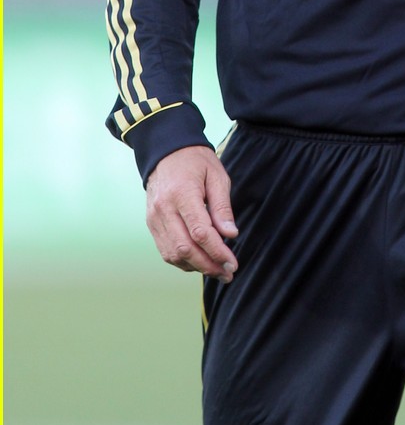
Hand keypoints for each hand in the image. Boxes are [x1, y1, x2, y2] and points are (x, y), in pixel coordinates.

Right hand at [146, 144, 238, 282]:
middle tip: (228, 273)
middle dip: (208, 266)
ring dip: (196, 267)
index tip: (232, 263)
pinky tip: (200, 262)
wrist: (166, 151)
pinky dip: (183, 261)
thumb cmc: (196, 162)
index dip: (217, 252)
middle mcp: (164, 209)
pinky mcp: (152, 224)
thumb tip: (230, 235)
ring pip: (173, 255)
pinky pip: (166, 250)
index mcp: (182, 194)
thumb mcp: (216, 176)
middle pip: (185, 249)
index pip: (200, 232)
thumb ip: (222, 206)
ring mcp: (154, 218)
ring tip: (217, 270)